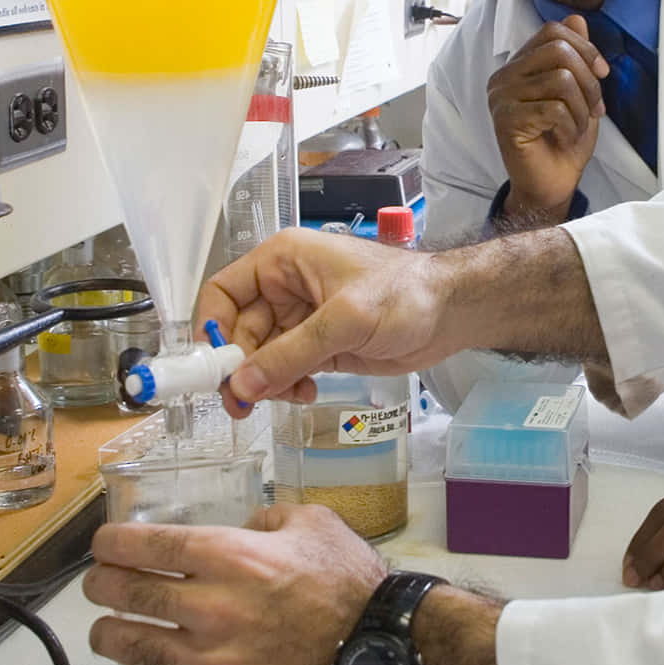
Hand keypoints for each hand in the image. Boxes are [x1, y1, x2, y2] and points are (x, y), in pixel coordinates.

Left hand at [84, 504, 387, 664]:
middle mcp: (211, 607)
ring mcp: (214, 662)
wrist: (384, 649)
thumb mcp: (316, 523)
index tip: (103, 546)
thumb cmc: (353, 583)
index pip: (147, 545)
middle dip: (100, 585)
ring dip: (109, 637)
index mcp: (231, 557)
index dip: (112, 543)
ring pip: (132, 648)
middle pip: (126, 593)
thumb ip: (269, 518)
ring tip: (106, 632)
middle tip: (98, 584)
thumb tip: (246, 528)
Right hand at [198, 229, 453, 411]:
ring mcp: (301, 318)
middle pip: (236, 331)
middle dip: (240, 368)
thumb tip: (241, 386)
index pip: (222, 292)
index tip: (214, 368)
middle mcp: (284, 287)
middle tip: (245, 403)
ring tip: (292, 394)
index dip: (211, 329)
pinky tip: (306, 392)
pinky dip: (286, 385)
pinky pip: (283, 369)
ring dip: (266, 381)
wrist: (452, 313)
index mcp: (282, 261)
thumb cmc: (406, 294)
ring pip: (259, 356)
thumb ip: (290, 354)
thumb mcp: (344, 320)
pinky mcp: (318, 345)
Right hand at [487, 17, 608, 222]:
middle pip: (558, 51)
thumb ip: (575, 56)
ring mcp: (501, 98)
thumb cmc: (564, 140)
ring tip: (576, 126)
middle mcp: (504, 77)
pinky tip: (564, 137)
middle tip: (594, 109)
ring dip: (582, 108)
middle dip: (589, 81)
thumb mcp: (579, 92)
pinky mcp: (506, 121)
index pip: (552, 31)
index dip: (585, 47)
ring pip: (561, 79)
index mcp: (519, 66)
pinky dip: (571, 125)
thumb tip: (577, 19)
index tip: (602, 73)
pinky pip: (554, 108)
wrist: (551, 185)